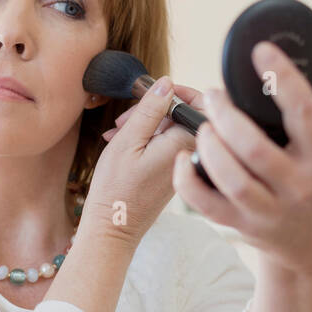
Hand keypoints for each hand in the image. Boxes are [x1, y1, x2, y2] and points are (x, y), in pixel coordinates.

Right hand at [84, 77, 200, 244]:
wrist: (113, 228)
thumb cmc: (116, 189)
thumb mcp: (128, 140)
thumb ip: (150, 109)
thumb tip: (167, 83)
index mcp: (184, 144)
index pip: (198, 103)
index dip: (176, 92)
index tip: (150, 93)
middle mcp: (191, 155)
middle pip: (184, 115)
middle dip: (154, 109)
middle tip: (124, 118)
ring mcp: (184, 166)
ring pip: (173, 130)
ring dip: (146, 125)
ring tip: (116, 133)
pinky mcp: (175, 174)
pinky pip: (168, 146)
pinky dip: (147, 140)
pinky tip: (124, 145)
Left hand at [173, 43, 311, 276]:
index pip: (303, 112)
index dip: (281, 78)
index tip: (260, 51)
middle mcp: (297, 186)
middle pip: (254, 148)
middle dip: (227, 116)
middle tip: (214, 94)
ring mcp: (267, 210)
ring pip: (231, 179)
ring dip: (210, 146)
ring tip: (203, 126)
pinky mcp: (241, 226)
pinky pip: (207, 205)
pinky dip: (188, 181)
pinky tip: (184, 158)